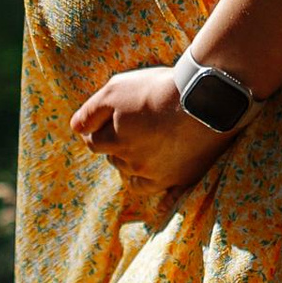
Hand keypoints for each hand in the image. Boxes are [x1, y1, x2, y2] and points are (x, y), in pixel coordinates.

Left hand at [69, 64, 226, 198]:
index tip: (105, 123)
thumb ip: (90, 111)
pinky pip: (163, 193)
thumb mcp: (115, 89)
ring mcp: (157, 174)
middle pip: (115, 160)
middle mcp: (133, 163)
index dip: (96, 132)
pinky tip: (160, 188)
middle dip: (117, 147)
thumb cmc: (158, 90)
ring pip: (135, 175)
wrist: (205, 98)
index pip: (94, 143)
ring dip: (134, 164)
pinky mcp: (181, 178)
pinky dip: (158, 188)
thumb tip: (75, 130)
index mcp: (115, 142)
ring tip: (146, 147)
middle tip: (131, 130)